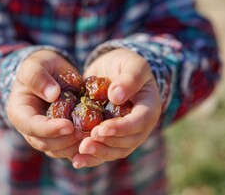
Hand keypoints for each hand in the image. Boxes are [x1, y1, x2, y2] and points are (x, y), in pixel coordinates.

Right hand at [7, 50, 84, 159]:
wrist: (51, 70)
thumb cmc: (40, 65)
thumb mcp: (34, 65)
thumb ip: (38, 78)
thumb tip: (52, 94)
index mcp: (19, 112)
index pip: (32, 126)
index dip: (50, 129)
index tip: (69, 125)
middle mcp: (30, 128)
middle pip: (44, 143)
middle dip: (65, 141)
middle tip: (85, 134)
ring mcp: (45, 134)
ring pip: (58, 150)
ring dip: (75, 146)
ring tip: (92, 137)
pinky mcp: (60, 135)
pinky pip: (69, 147)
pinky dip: (81, 145)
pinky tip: (95, 138)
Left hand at [72, 48, 161, 167]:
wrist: (113, 69)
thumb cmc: (125, 64)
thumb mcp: (132, 63)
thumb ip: (130, 78)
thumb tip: (116, 97)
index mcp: (149, 107)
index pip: (139, 122)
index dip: (121, 128)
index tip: (101, 129)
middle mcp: (139, 125)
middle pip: (127, 142)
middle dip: (106, 145)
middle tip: (85, 144)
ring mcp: (126, 133)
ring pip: (115, 151)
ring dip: (97, 155)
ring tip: (79, 155)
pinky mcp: (111, 136)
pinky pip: (104, 150)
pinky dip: (91, 157)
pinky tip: (76, 160)